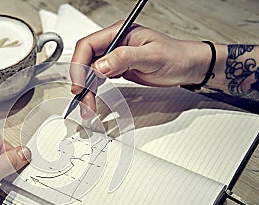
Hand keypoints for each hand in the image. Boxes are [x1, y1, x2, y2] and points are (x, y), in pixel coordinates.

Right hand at [71, 22, 211, 117]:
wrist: (187, 66)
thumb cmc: (176, 56)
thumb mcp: (152, 56)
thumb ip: (124, 58)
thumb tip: (99, 66)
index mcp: (119, 33)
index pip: (88, 45)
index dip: (79, 65)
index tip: (80, 84)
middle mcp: (114, 43)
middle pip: (85, 60)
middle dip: (81, 81)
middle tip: (83, 100)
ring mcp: (114, 56)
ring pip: (90, 72)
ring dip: (87, 90)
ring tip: (88, 106)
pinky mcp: (117, 68)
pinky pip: (98, 79)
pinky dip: (94, 90)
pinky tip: (94, 100)